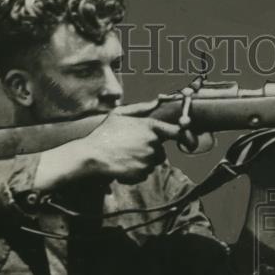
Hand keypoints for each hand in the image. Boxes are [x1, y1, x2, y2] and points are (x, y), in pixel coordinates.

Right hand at [35, 113, 178, 188]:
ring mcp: (148, 158)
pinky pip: (145, 174)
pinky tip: (123, 165)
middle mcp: (152, 143)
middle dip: (151, 151)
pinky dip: (136, 172)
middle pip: (161, 151)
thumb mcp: (119, 114)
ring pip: (153, 163)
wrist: (92, 155)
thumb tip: (157, 101)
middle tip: (133, 149)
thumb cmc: (104, 133)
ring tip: (126, 156)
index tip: (182, 138)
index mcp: (149, 126)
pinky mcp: (142, 172)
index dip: (181, 135)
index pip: (176, 132)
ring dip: (144, 162)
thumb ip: (140, 108)